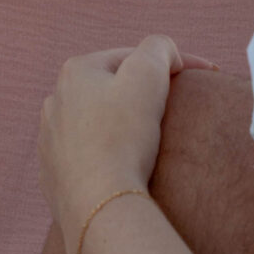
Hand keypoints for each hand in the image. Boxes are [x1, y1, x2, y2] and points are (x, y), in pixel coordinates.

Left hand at [39, 36, 209, 253]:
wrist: (100, 205)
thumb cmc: (123, 136)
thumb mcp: (148, 76)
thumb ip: (159, 48)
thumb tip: (164, 53)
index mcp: (75, 72)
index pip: (133, 57)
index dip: (172, 65)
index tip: (204, 80)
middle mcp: (54, 102)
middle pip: (112, 89)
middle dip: (142, 96)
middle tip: (175, 113)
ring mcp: (49, 141)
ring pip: (97, 123)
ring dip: (121, 126)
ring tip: (148, 143)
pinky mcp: (53, 176)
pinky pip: (87, 157)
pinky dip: (106, 156)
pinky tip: (124, 168)